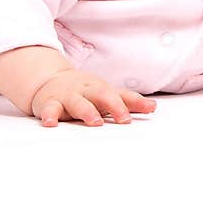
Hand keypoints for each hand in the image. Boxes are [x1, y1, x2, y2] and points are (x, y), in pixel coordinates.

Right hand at [30, 69, 156, 126]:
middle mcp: (88, 91)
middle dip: (115, 106)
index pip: (122, 95)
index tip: (150, 109)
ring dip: (87, 112)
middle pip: (103, 95)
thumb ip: (129, 101)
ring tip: (96, 122)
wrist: (49, 79)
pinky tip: (51, 123)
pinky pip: (49, 109)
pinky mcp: (50, 103)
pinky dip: (50, 115)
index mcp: (102, 89)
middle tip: (125, 119)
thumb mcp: (106, 94)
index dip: (136, 102)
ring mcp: (69, 96)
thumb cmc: (84, 90)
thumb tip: (153, 107)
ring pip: (78, 103)